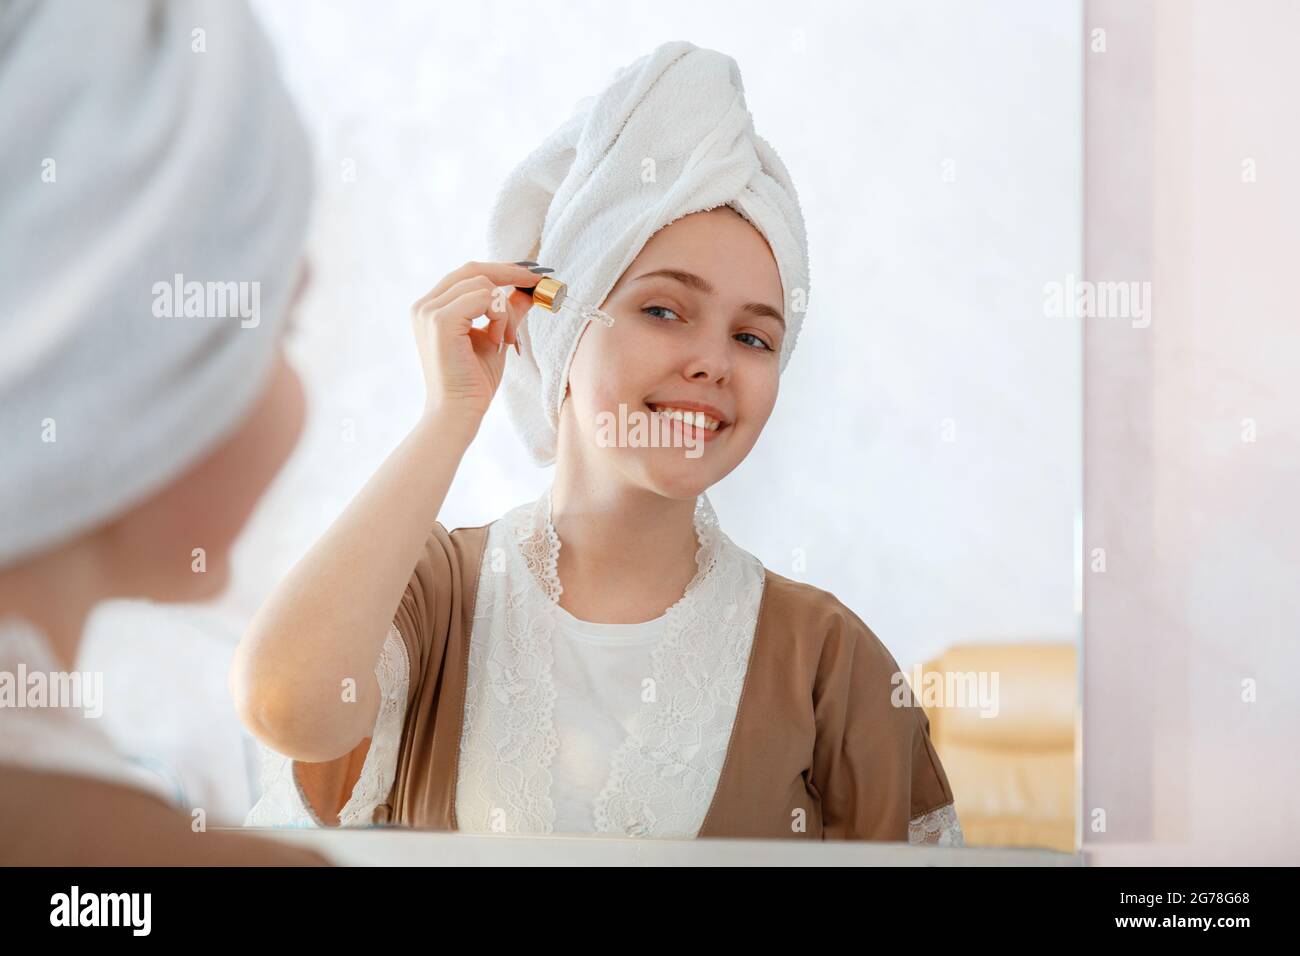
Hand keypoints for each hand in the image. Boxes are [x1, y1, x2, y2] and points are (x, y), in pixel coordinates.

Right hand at [409, 260, 540, 424]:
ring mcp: (430, 311)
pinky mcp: (441, 320)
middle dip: (510, 272)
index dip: (500, 269)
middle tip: (537, 282)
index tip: (529, 274)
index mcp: (432, 308)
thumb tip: (528, 290)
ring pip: (483, 285)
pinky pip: (484, 297)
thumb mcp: (495, 337)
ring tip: (506, 339)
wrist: (459, 411)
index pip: (467, 274)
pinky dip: (500, 317)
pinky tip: (498, 341)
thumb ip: (507, 311)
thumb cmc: (474, 381)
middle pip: (472, 269)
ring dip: (505, 311)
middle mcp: (425, 305)